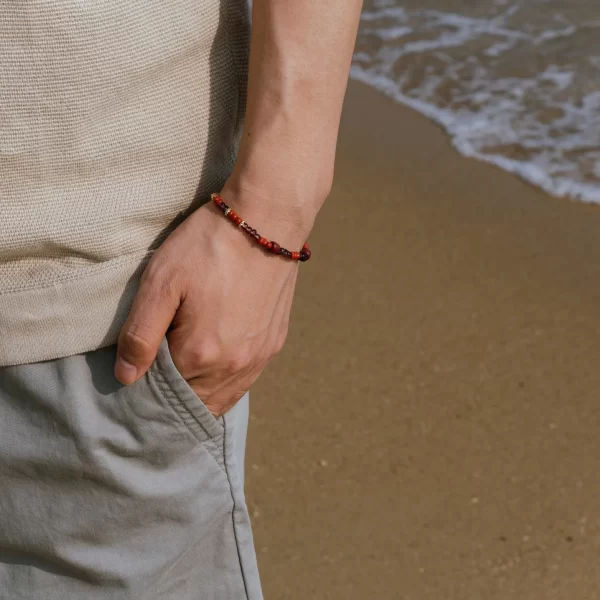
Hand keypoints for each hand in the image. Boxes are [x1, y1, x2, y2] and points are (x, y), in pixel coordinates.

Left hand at [113, 185, 307, 416]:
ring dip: (202, 393)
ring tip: (186, 371)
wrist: (266, 221)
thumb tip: (127, 377)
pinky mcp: (274, 343)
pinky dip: (227, 380)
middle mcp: (234, 366)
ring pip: (224, 397)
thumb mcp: (162, 282)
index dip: (148, 385)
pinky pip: (246, 379)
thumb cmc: (208, 247)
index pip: (166, 393)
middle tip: (160, 371)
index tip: (141, 367)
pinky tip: (216, 360)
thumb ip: (141, 334)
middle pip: (196, 401)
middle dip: (176, 394)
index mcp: (201, 354)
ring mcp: (259, 357)